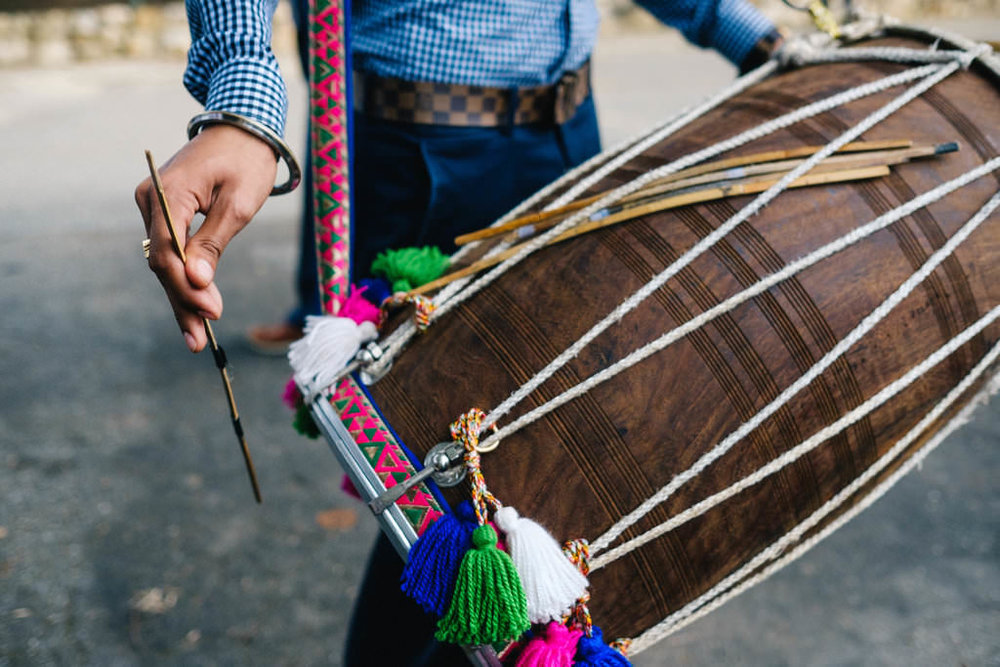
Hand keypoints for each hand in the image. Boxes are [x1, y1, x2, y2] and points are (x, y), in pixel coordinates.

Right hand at [135, 124, 276, 351]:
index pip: (168, 250)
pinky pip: (170, 250)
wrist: (243, 128)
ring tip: (196, 337)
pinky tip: (193, 310)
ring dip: (181, 297)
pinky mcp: (164, 212)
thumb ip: (214, 242)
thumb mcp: (239, 203)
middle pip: (162, 261)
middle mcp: (151, 199)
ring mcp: (154, 206)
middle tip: (199, 340)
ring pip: (164, 261)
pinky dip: (182, 278)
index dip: (187, 286)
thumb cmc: (247, 161)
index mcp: (168, 192)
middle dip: (182, 301)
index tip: (211, 312)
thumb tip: (195, 280)